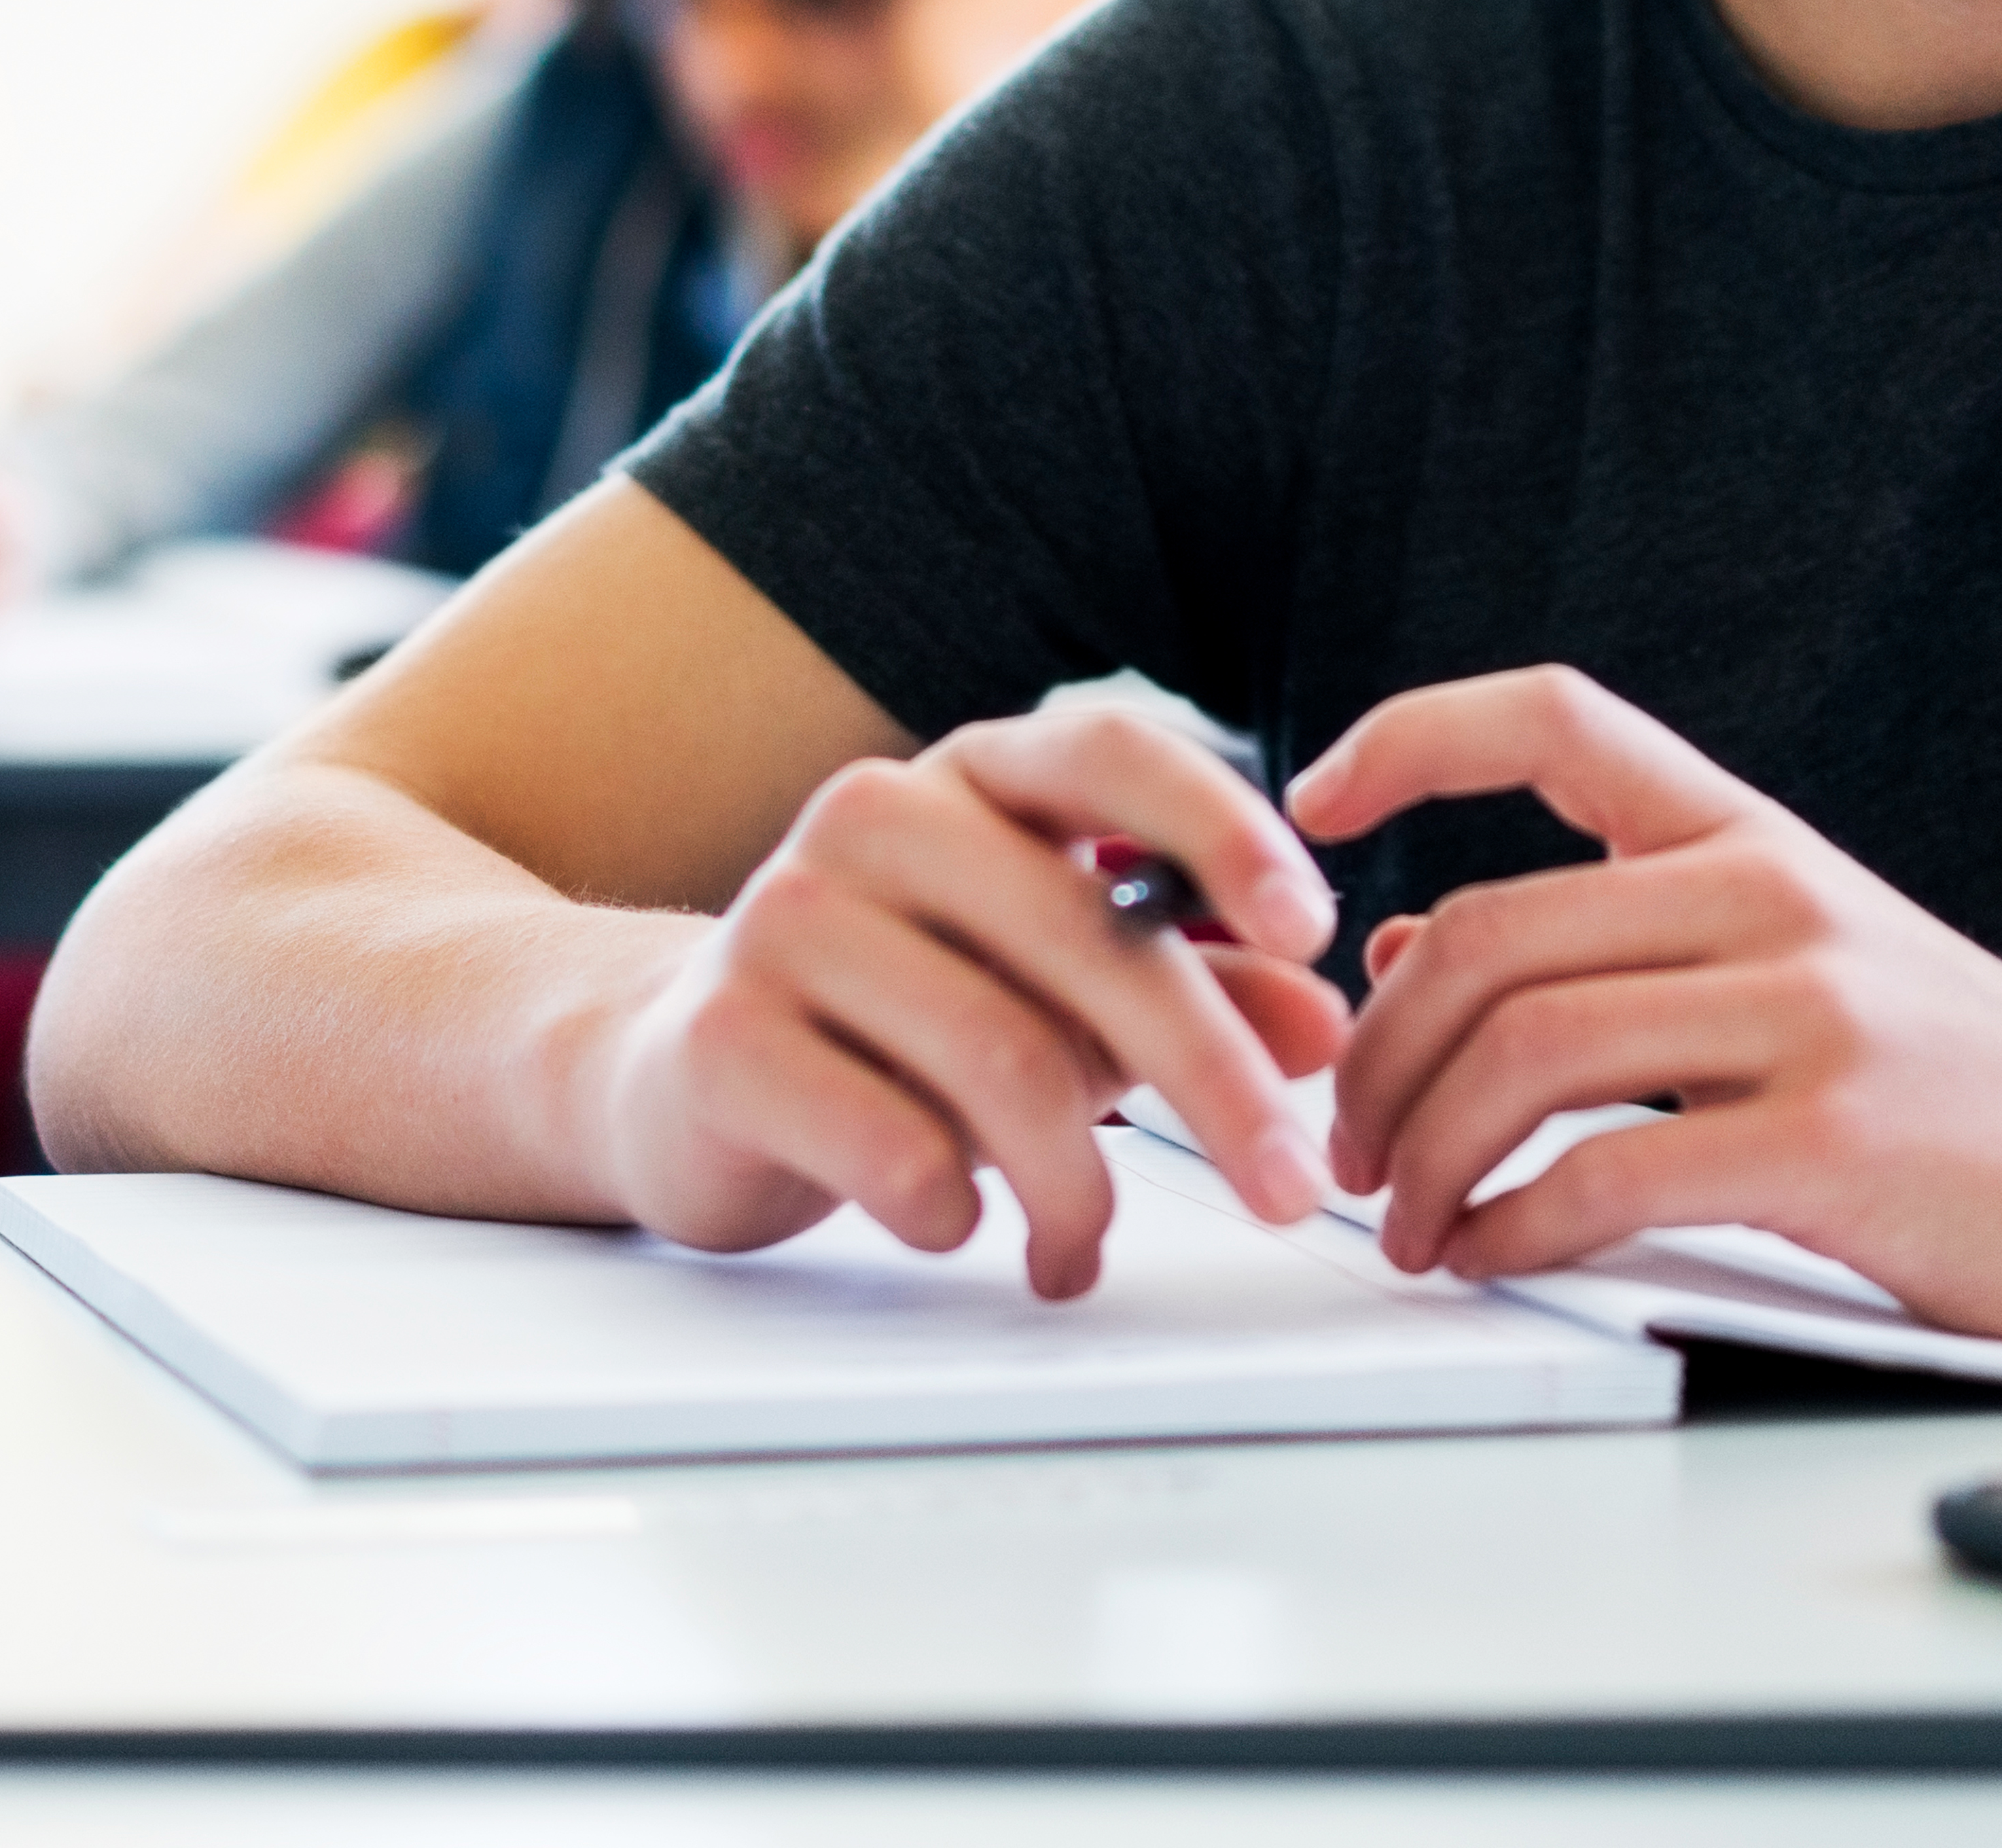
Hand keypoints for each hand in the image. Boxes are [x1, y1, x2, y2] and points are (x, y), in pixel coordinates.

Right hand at [572, 701, 1354, 1298]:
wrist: (679, 1073)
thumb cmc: (898, 1020)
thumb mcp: (1058, 991)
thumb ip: (1193, 987)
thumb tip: (1321, 1024)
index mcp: (971, 777)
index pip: (1111, 752)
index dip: (1222, 828)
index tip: (1314, 928)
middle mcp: (875, 816)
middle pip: (1083, 942)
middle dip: (1212, 1080)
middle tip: (1286, 1186)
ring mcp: (785, 917)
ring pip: (1002, 1062)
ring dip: (1077, 1188)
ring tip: (1078, 1249)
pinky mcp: (725, 1038)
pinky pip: (895, 1146)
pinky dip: (956, 1210)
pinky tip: (956, 1223)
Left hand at [1291, 665, 2001, 1339]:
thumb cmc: (1956, 1072)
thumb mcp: (1787, 959)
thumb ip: (1611, 945)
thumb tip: (1403, 948)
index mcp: (1747, 836)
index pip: (1551, 716)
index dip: (1409, 734)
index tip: (1309, 802)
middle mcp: (1768, 898)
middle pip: (1486, 933)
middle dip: (1375, 1052)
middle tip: (1345, 1143)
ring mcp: (1805, 1014)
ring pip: (1524, 1052)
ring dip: (1422, 1153)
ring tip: (1405, 1220)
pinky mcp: (1831, 1143)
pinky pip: (1603, 1174)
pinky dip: (1510, 1225)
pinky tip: (1492, 1255)